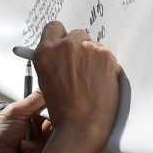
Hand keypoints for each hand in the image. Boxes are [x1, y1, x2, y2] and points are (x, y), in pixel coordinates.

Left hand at [0, 92, 46, 152]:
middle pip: (53, 132)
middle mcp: (32, 136)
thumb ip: (35, 99)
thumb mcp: (15, 113)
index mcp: (28, 121)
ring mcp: (34, 152)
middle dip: (43, 134)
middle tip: (33, 135)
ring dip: (37, 148)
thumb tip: (49, 86)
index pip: (50, 116)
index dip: (51, 120)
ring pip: (52, 147)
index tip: (45, 123)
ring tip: (22, 149)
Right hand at [32, 21, 121, 144]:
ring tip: (91, 79)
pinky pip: (106, 54)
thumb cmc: (63, 111)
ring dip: (93, 56)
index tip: (65, 43)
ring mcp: (87, 48)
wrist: (81, 126)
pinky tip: (101, 82)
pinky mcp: (106, 55)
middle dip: (80, 47)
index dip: (60, 37)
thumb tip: (60, 54)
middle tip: (82, 66)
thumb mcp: (47, 82)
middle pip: (76, 34)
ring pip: (93, 44)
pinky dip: (105, 65)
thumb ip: (53, 62)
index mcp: (46, 52)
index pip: (54, 27)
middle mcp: (66, 46)